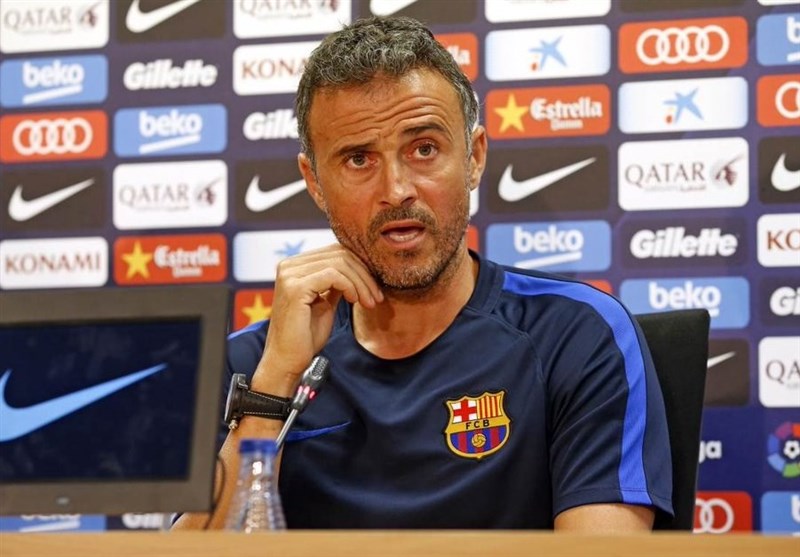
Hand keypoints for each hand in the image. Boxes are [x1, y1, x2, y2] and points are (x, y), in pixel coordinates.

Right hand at [251, 244, 382, 392]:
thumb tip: (358, 269)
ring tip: (369, 302)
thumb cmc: (306, 335)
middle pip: (339, 254)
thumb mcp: (325, 302)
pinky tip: (355, 301)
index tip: (374, 289)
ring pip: (339, 263)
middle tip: (376, 297)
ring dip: (361, 283)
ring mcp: (290, 275)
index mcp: (294, 266)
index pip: (335, 252)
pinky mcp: (295, 287)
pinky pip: (333, 275)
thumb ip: (336, 283)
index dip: (360, 267)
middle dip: (364, 275)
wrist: (288, 360)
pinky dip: (350, 286)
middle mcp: (289, 266)